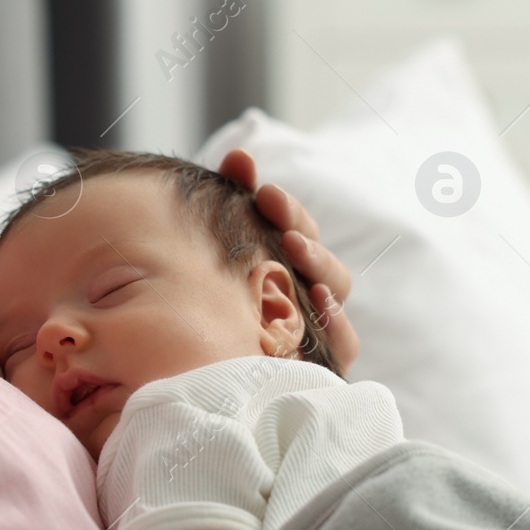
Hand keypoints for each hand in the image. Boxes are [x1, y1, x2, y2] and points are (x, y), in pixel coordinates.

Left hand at [218, 148, 358, 372]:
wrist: (188, 372)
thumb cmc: (204, 302)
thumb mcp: (214, 249)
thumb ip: (230, 199)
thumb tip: (241, 157)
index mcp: (282, 265)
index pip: (299, 231)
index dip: (289, 211)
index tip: (264, 193)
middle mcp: (303, 295)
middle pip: (322, 262)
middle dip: (306, 240)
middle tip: (282, 229)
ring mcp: (312, 330)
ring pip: (334, 297)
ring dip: (321, 271)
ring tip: (297, 254)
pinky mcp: (313, 366)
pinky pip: (341, 347)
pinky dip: (336, 326)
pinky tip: (317, 304)